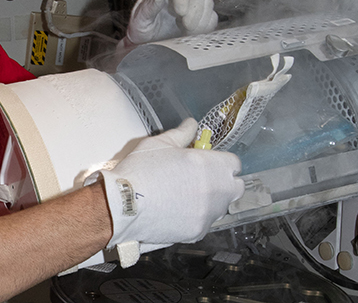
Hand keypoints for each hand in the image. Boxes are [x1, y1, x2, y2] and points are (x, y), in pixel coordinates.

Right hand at [85, 118, 243, 265]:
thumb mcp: (160, 144)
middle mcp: (216, 191)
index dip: (220, 161)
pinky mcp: (197, 232)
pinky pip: (203, 223)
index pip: (234, 164)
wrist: (123, 205)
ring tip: (184, 196)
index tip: (208, 162)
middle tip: (200, 179)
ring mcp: (208, 214)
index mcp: (210, 165)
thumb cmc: (141, 172)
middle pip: (234, 188)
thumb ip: (182, 134)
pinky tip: (175, 211)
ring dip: (209, 201)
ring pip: (219, 207)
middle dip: (222, 183)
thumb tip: (192, 125)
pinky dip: (194, 218)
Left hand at [125, 0, 216, 43]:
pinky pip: (212, 17)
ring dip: (200, 18)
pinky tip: (194, 33)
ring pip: (207, 2)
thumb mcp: (140, 20)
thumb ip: (148, 7)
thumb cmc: (142, 28)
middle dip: (194, 8)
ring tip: (187, 30)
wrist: (149, 42)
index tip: (180, 12)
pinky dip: (206, 26)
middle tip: (185, 24)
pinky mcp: (201, 18)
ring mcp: (192, 5)